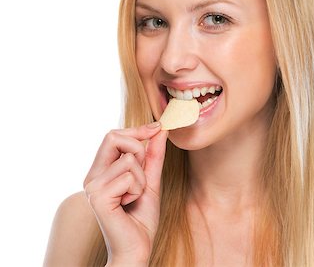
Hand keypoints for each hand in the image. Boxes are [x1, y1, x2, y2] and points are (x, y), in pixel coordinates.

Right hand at [83, 122, 167, 264]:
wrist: (137, 248)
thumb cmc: (141, 218)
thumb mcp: (151, 180)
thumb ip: (153, 156)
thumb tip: (159, 130)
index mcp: (100, 171)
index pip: (113, 136)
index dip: (137, 129)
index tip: (157, 127)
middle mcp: (92, 176)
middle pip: (114, 137)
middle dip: (138, 149)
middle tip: (143, 173)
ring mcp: (92, 186)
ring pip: (129, 159)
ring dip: (142, 179)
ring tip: (134, 197)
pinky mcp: (98, 196)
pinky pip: (130, 176)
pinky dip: (139, 189)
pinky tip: (129, 204)